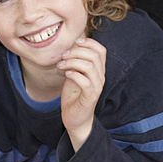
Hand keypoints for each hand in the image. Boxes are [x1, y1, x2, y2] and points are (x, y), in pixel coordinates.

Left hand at [58, 36, 105, 151]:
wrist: (75, 118)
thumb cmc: (74, 95)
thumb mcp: (74, 74)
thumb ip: (75, 62)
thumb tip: (68, 46)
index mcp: (98, 70)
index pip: (101, 50)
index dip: (89, 43)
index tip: (74, 43)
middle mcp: (100, 77)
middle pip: (94, 56)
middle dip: (76, 52)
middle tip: (63, 56)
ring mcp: (96, 87)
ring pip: (89, 66)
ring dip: (72, 62)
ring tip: (61, 65)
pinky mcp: (90, 97)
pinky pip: (85, 81)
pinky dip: (73, 74)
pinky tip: (65, 74)